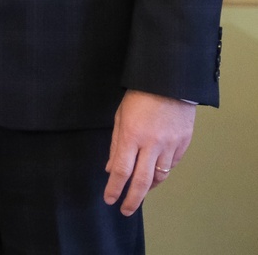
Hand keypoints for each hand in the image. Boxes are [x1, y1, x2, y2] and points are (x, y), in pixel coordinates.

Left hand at [104, 90, 195, 215]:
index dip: (114, 188)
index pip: (121, 171)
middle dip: (132, 199)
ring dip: (148, 187)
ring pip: (159, 176)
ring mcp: (169, 145)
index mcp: (131, 136)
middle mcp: (151, 144)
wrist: (170, 83)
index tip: (109, 199)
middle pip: (142, 181)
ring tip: (139, 193)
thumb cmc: (139, 97)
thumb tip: (111, 169)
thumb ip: (116, 145)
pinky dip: (162, 172)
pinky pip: (171, 165)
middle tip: (126, 210)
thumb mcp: (120, 117)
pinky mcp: (183, 144)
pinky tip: (155, 173)